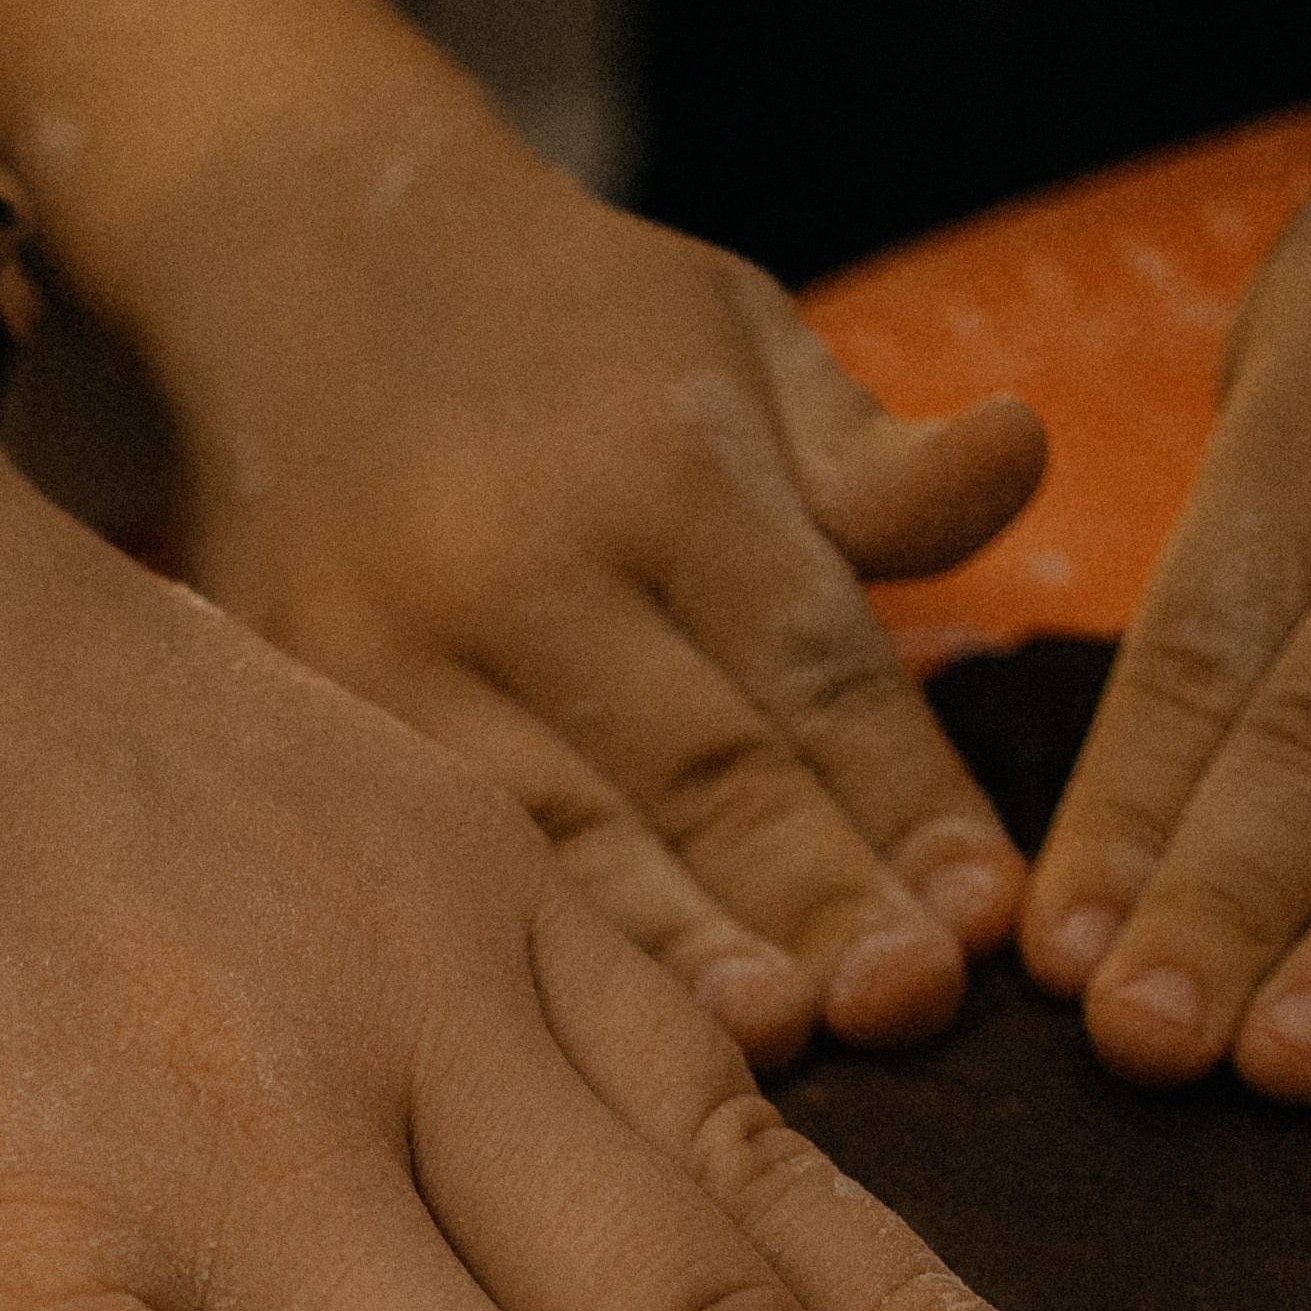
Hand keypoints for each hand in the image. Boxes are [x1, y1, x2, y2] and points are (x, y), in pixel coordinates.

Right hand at [119, 106, 1046, 1062]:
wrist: (292, 261)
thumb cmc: (565, 331)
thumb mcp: (734, 335)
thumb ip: (867, 452)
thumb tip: (1018, 459)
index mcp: (659, 458)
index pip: (812, 660)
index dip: (907, 797)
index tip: (993, 918)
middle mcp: (521, 557)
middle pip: (696, 764)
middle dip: (815, 896)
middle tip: (913, 1006)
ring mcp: (388, 643)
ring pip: (558, 832)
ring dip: (678, 952)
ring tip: (781, 1049)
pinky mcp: (296, 702)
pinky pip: (434, 846)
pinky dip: (525, 946)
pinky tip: (595, 1042)